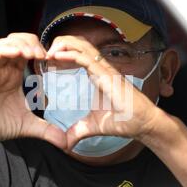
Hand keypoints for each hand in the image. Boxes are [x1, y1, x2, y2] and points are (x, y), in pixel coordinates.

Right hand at [0, 33, 66, 151]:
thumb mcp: (28, 125)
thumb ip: (47, 129)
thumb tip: (65, 141)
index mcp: (13, 74)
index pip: (27, 50)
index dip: (41, 50)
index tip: (55, 60)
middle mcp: (3, 68)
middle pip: (18, 40)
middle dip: (33, 42)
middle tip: (46, 55)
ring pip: (5, 43)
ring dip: (21, 44)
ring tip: (35, 53)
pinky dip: (6, 50)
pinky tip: (18, 54)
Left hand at [46, 35, 162, 150]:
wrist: (143, 124)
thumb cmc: (124, 121)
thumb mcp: (92, 126)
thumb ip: (77, 131)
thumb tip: (65, 144)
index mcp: (97, 75)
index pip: (78, 54)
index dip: (63, 52)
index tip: (47, 59)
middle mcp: (101, 68)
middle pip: (79, 45)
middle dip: (60, 43)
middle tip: (44, 51)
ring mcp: (105, 70)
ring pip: (82, 46)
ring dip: (63, 45)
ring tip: (47, 50)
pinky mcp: (108, 75)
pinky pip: (87, 59)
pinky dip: (70, 54)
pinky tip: (56, 56)